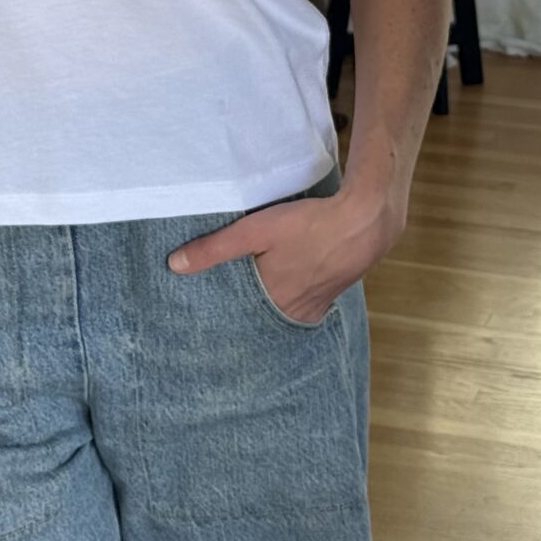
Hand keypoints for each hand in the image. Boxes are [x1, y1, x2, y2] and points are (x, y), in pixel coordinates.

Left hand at [167, 177, 406, 322]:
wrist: (365, 220)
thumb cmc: (309, 224)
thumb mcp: (255, 230)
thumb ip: (215, 248)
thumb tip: (175, 266)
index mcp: (272, 301)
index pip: (239, 319)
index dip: (223, 317)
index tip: (204, 320)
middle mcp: (294, 310)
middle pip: (261, 317)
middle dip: (245, 314)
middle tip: (223, 308)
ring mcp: (316, 304)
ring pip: (283, 310)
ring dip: (269, 305)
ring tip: (253, 295)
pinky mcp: (331, 292)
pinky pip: (304, 303)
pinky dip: (291, 297)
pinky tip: (287, 284)